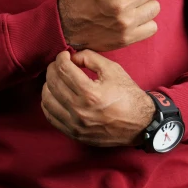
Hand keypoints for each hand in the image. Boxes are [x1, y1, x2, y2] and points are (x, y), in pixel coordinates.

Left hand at [41, 49, 155, 146]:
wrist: (139, 123)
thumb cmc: (127, 94)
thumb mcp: (113, 70)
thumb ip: (90, 57)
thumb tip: (72, 56)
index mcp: (90, 93)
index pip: (63, 69)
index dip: (60, 58)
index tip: (64, 54)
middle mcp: (80, 110)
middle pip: (52, 83)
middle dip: (52, 69)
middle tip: (58, 64)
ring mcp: (75, 124)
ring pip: (47, 100)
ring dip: (48, 85)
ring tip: (56, 79)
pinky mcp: (74, 134)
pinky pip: (50, 116)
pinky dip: (48, 103)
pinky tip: (55, 95)